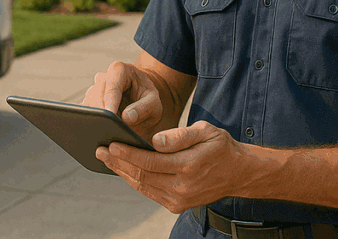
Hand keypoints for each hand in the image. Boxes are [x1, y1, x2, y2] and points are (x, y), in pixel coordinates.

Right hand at [82, 61, 163, 137]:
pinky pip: (85, 114)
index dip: (110, 103)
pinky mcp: (89, 103)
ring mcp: (94, 90)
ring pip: (88, 105)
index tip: (111, 117)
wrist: (141, 97)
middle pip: (96, 96)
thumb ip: (144, 108)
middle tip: (106, 131)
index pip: (112, 87)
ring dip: (94, 120)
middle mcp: (103, 78)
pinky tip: (97, 137)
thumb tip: (127, 118)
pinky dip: (90, 124)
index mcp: (119, 70)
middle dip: (101, 114)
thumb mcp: (154, 102)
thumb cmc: (147, 97)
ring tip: (102, 136)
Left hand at [95, 120, 246, 213]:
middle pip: (142, 175)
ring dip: (123, 173)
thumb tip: (154, 141)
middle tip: (99, 150)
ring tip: (107, 159)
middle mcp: (182, 187)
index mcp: (189, 166)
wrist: (238, 173)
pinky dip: (135, 181)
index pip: (150, 161)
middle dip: (118, 162)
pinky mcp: (177, 205)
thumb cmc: (220, 146)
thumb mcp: (205, 131)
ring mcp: (179, 200)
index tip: (111, 144)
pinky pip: (150, 192)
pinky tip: (124, 170)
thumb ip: (179, 136)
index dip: (128, 153)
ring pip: (143, 186)